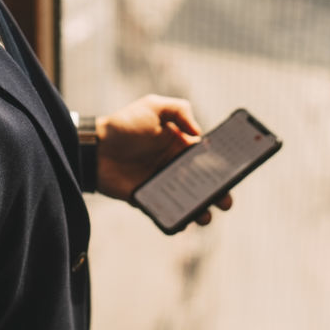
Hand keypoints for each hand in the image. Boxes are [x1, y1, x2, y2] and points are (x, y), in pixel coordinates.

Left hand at [96, 95, 233, 227]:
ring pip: (188, 201)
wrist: (94, 147)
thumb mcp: (154, 106)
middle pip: (203, 183)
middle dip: (218, 193)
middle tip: (225, 200)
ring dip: (200, 209)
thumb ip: (180, 110)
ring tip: (204, 214)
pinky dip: (177, 219)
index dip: (222, 165)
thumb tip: (200, 134)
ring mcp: (161, 184)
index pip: (207, 157)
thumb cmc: (124, 124)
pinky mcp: (147, 199)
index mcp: (180, 144)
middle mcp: (174, 166)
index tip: (234, 173)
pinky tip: (183, 222)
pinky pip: (165, 212)